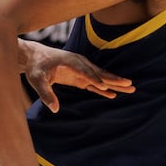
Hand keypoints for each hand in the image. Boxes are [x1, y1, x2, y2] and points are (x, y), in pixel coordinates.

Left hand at [19, 42, 134, 111]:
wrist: (35, 57)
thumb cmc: (36, 66)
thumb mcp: (36, 79)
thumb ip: (45, 93)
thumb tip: (54, 109)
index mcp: (70, 61)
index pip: (85, 71)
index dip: (95, 79)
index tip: (105, 87)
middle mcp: (79, 64)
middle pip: (99, 73)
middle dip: (114, 80)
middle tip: (130, 84)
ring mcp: (81, 70)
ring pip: (101, 77)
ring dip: (115, 83)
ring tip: (130, 88)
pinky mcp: (80, 77)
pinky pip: (95, 83)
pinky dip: (104, 89)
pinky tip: (113, 95)